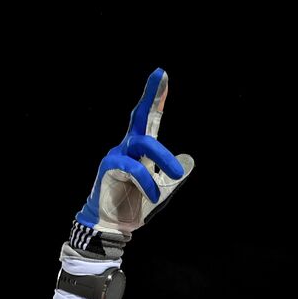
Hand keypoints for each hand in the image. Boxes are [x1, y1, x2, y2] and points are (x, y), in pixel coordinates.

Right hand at [76, 68, 194, 235]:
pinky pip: (131, 167)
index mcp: (139, 150)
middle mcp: (126, 147)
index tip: (161, 74)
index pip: (148, 118)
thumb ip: (172, 176)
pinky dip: (147, 181)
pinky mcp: (109, 169)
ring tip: (175, 175)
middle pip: (141, 119)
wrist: (112, 224)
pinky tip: (154, 195)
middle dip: (152, 97)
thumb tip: (188, 160)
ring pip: (143, 144)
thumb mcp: (162, 190)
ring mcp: (116, 156)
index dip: (155, 98)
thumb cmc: (135, 204)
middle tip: (164, 78)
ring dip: (163, 158)